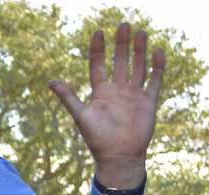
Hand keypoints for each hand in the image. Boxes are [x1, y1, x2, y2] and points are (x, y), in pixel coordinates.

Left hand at [48, 23, 165, 188]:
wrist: (119, 157)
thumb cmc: (97, 139)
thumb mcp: (81, 115)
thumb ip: (68, 97)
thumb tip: (50, 82)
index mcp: (101, 91)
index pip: (99, 64)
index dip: (99, 49)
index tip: (99, 31)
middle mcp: (118, 90)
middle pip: (121, 61)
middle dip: (122, 44)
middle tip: (124, 24)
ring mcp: (134, 95)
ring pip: (138, 67)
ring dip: (140, 51)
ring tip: (141, 32)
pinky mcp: (148, 102)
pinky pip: (154, 81)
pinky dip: (157, 67)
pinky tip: (158, 52)